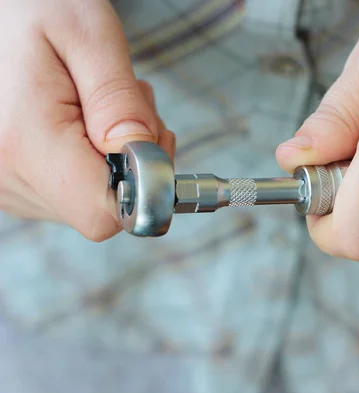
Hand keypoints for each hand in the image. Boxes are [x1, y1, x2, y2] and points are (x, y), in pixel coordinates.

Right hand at [0, 0, 173, 240]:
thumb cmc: (34, 6)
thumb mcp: (88, 36)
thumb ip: (119, 101)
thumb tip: (145, 156)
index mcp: (26, 142)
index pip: (105, 213)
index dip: (144, 185)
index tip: (151, 139)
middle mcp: (7, 175)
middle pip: (102, 207)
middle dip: (133, 162)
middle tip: (128, 105)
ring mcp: (5, 182)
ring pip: (89, 199)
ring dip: (114, 157)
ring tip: (96, 103)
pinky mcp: (10, 179)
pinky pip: (70, 189)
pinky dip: (91, 159)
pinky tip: (80, 119)